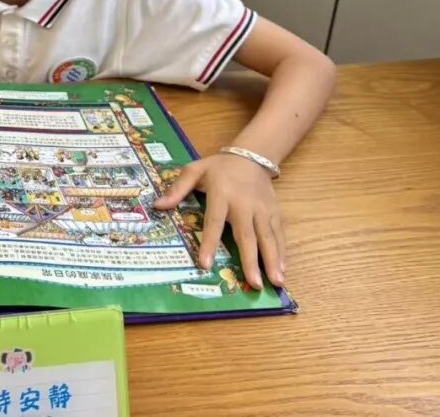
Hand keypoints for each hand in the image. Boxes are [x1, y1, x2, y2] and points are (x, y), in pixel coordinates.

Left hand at [154, 153, 284, 289]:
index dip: (209, 243)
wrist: (251, 156)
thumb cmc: (218, 167)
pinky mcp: (275, 211)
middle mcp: (244, 204)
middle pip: (247, 235)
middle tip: (255, 284)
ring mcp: (262, 209)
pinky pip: (279, 234)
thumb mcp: (194, 170)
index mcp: (221, 194)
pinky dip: (282, 252)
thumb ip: (177, 188)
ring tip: (276, 282)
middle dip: (251, 260)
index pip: (214, 221)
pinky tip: (283, 269)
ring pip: (268, 237)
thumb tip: (157, 206)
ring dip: (272, 260)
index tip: (205, 264)